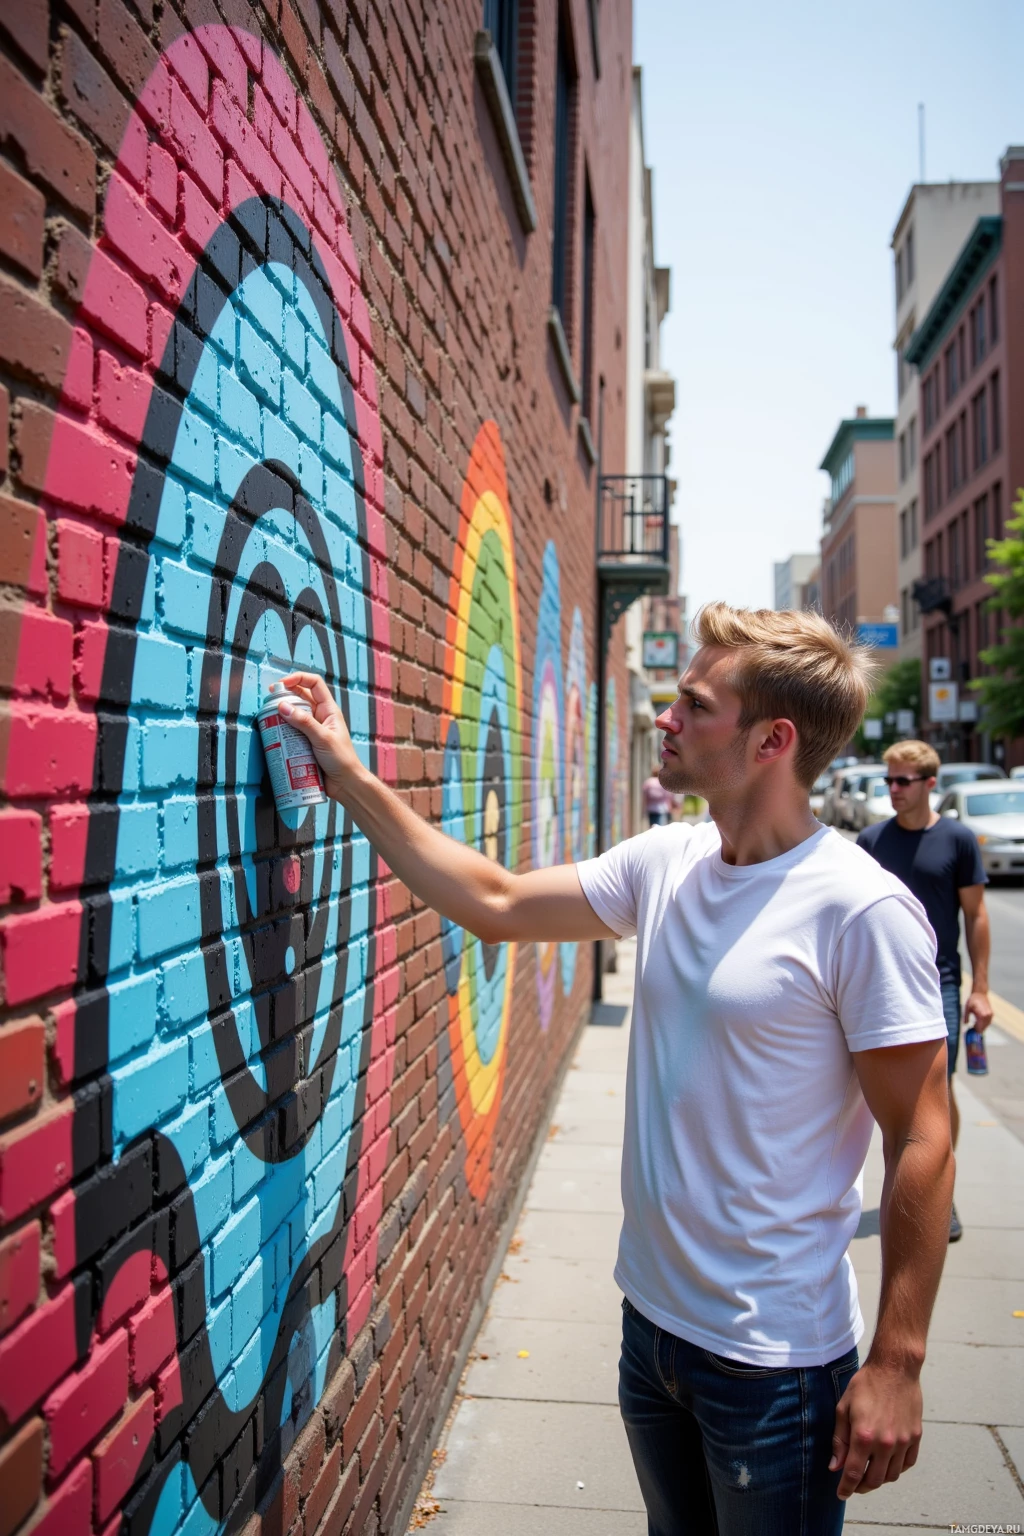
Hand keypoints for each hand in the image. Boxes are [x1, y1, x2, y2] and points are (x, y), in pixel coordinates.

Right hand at [278, 672, 359, 797]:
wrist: (345, 784)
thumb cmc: (342, 760)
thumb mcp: (322, 738)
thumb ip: (304, 722)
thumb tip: (282, 706)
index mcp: (328, 710)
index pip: (314, 684)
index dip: (298, 678)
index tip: (282, 684)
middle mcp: (320, 717)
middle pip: (300, 698)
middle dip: (284, 697)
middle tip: (269, 702)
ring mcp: (312, 730)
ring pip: (293, 716)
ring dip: (281, 716)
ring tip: (269, 719)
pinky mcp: (305, 744)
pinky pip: (290, 733)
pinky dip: (281, 732)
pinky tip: (273, 736)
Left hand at [830, 1360, 922, 1497]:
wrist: (895, 1368)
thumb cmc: (865, 1385)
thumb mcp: (843, 1408)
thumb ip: (839, 1440)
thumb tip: (835, 1466)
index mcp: (864, 1436)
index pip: (854, 1473)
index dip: (846, 1488)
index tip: (841, 1495)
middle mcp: (885, 1443)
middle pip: (874, 1480)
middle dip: (862, 1487)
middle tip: (854, 1485)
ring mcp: (903, 1441)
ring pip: (892, 1475)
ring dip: (879, 1479)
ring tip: (870, 1473)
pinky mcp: (916, 1437)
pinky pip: (907, 1464)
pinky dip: (897, 1469)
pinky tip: (887, 1463)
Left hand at [963, 989, 993, 1031]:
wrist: (980, 994)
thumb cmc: (973, 1000)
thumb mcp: (967, 1008)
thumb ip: (966, 1016)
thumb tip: (965, 1024)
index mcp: (982, 1015)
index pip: (980, 1028)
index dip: (975, 1031)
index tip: (971, 1031)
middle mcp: (988, 1016)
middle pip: (983, 1028)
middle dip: (978, 1029)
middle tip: (972, 1029)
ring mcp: (991, 1015)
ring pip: (987, 1025)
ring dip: (981, 1027)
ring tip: (975, 1026)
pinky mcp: (992, 1014)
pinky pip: (988, 1022)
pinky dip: (984, 1024)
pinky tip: (979, 1023)